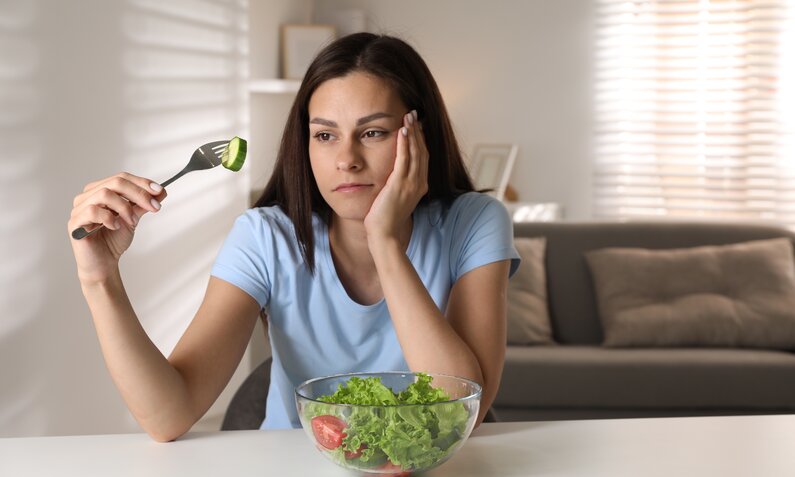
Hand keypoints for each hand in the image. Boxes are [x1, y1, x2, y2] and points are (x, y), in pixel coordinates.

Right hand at [68, 172, 165, 284]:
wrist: (104, 263)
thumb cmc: (114, 239)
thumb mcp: (133, 218)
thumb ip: (143, 204)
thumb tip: (161, 191)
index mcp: (100, 190)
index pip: (121, 178)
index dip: (142, 183)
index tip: (159, 191)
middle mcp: (88, 196)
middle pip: (115, 182)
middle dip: (139, 193)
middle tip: (154, 206)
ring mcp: (79, 208)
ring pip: (104, 194)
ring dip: (124, 207)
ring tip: (132, 221)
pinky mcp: (75, 222)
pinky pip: (92, 211)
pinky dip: (109, 218)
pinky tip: (115, 226)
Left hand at [364, 110, 428, 244]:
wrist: (384, 234)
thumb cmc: (385, 219)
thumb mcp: (395, 198)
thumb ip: (397, 184)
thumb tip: (392, 175)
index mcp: (420, 185)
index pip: (423, 157)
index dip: (420, 139)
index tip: (416, 125)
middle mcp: (419, 183)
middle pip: (422, 151)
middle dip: (418, 131)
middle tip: (413, 114)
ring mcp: (411, 184)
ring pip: (416, 152)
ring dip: (412, 132)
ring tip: (409, 117)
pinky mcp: (399, 185)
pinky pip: (404, 160)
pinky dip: (405, 144)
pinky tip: (402, 131)